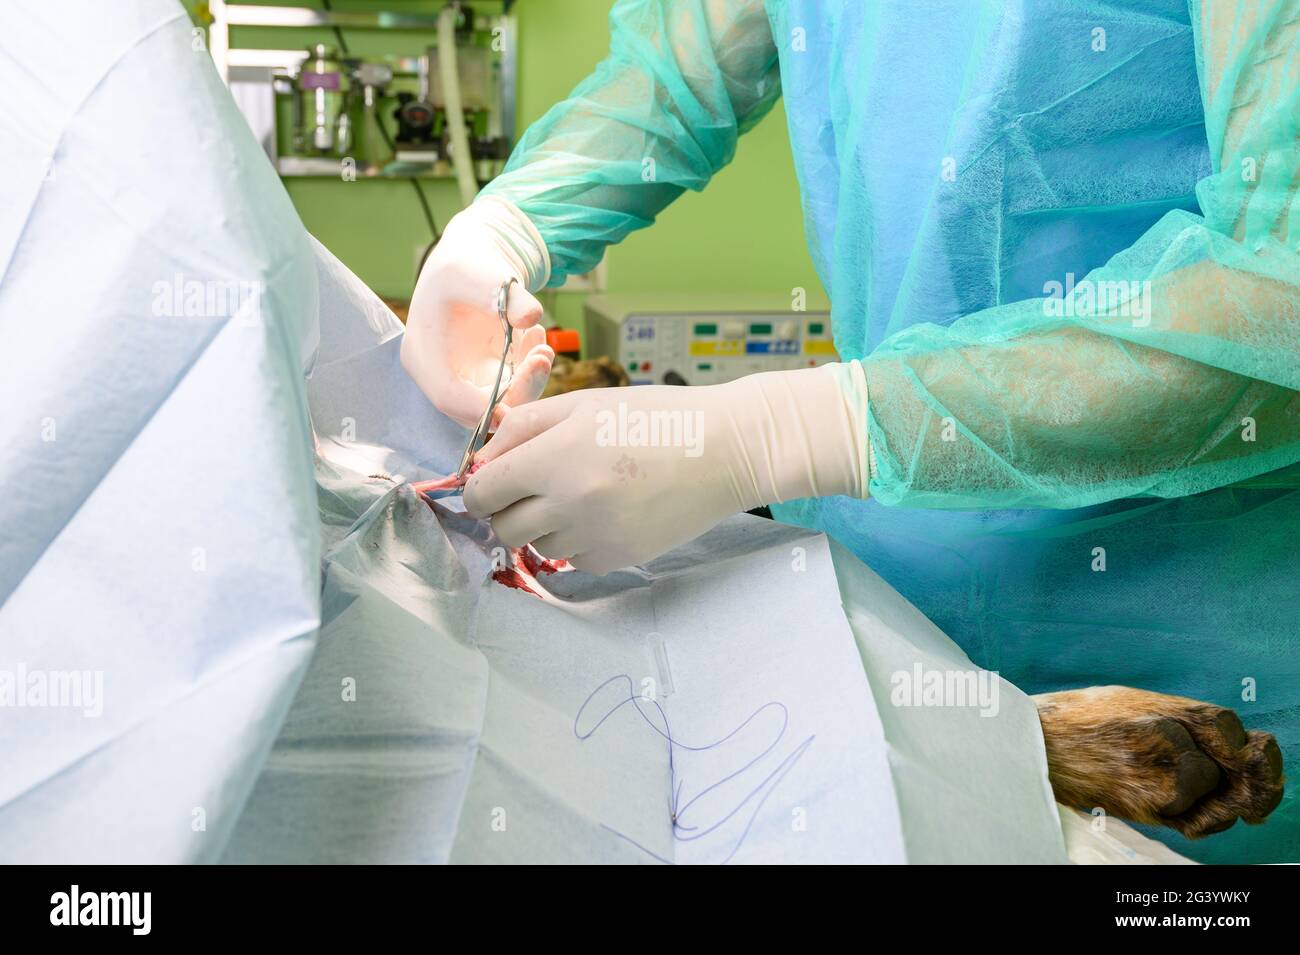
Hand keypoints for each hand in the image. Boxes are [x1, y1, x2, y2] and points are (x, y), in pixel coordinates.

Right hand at [401, 197, 554, 427]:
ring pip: (499, 403)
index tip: (519, 399)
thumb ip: (507, 294)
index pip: (448, 395)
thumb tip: (531, 316)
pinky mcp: (485, 378)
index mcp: (423, 354)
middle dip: (517, 390)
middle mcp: (438, 374)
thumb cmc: (468, 265)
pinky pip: (511, 389)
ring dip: (528, 379)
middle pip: (477, 408)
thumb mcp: (482, 272)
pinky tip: (534, 336)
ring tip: (540, 340)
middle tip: (543, 356)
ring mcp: (462, 379)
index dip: (483, 407)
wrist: (474, 262)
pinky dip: (528, 370)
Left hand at [463, 367, 868, 573]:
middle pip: (503, 528)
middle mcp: (569, 505)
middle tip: (533, 488)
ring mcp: (595, 537)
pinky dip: (580, 541)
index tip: (496, 478)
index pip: (482, 492)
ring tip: (580, 495)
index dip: (482, 486)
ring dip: (545, 526)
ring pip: (539, 547)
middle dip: (507, 510)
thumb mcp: (585, 404)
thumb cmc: (656, 417)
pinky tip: (607, 512)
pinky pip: (576, 560)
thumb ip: (525, 427)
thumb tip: (482, 459)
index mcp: (554, 459)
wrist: (726, 449)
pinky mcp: (620, 558)